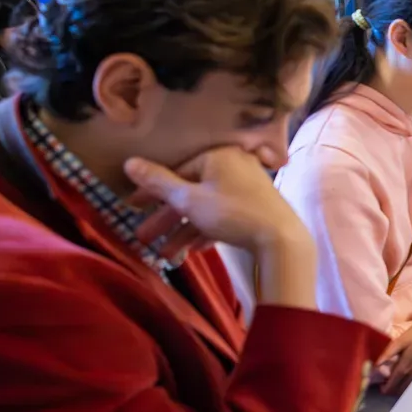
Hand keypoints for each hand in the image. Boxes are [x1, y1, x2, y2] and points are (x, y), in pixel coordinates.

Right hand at [123, 146, 305, 253]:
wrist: (281, 239)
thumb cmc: (232, 213)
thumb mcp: (189, 199)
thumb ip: (158, 183)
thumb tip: (129, 162)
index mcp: (219, 155)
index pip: (178, 171)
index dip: (153, 192)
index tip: (132, 207)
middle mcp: (234, 165)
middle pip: (191, 192)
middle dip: (167, 219)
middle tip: (143, 238)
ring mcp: (247, 186)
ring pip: (206, 207)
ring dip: (184, 231)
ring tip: (166, 256)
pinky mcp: (256, 206)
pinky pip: (225, 216)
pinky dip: (207, 231)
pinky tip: (193, 251)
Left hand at [377, 303, 411, 395]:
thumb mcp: (401, 340)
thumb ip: (388, 353)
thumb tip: (375, 364)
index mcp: (404, 368)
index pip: (391, 387)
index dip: (382, 388)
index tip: (379, 382)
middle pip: (398, 391)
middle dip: (389, 389)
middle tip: (385, 381)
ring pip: (406, 389)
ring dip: (398, 387)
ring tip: (394, 378)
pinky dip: (406, 384)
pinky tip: (405, 375)